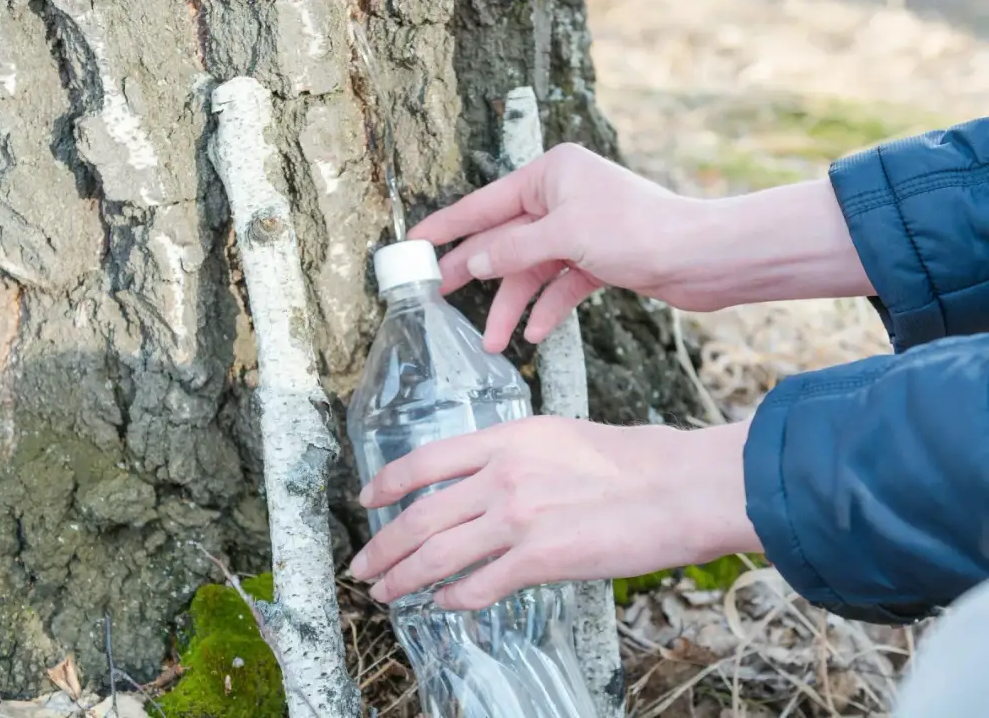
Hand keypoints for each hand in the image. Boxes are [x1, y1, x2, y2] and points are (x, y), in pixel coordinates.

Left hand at [348, 417, 762, 609]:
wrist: (678, 486)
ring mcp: (517, 518)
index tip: (369, 501)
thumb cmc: (633, 461)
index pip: (424, 462)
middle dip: (382, 546)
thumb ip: (514, 457)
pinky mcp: (539, 559)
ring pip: (436, 555)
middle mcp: (501, 476)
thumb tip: (484, 483)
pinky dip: (453, 599)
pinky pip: (477, 586)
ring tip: (385, 592)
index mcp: (506, 440)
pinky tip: (443, 605)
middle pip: (419, 516)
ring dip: (403, 578)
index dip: (386, 484)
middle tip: (363, 565)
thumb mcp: (560, 438)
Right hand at [409, 143, 872, 352]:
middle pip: (504, 239)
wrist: (704, 258)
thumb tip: (475, 260)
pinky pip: (559, 286)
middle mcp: (563, 198)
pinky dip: (546, 309)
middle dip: (476, 274)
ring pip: (531, 270)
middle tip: (439, 299)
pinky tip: (533, 334)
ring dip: (512, 305)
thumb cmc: (639, 231)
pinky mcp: (598, 259)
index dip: (447, 226)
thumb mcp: (565, 237)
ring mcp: (580, 230)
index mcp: (551, 175)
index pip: (484, 203)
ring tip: (492, 343)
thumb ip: (513, 249)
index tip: (414, 243)